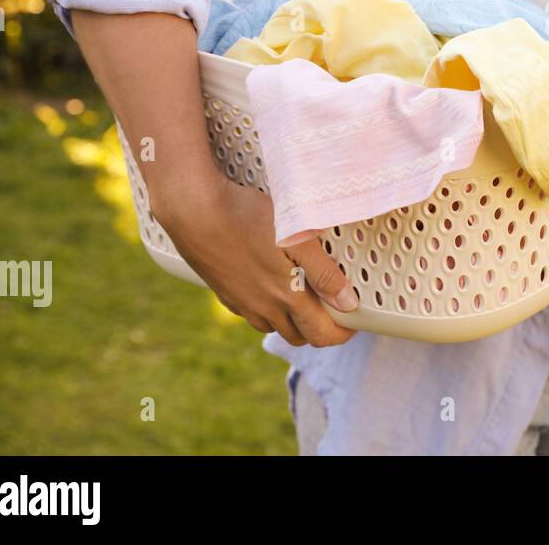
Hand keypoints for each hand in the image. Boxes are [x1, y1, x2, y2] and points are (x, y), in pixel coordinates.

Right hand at [153, 173, 358, 346]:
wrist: (194, 211)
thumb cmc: (248, 218)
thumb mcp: (297, 239)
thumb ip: (324, 273)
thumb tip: (347, 303)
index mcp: (286, 297)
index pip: (321, 334)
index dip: (343, 333)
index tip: (354, 320)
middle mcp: (263, 308)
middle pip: (299, 337)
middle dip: (320, 329)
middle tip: (334, 308)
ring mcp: (241, 303)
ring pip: (274, 327)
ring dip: (293, 321)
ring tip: (306, 295)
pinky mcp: (224, 293)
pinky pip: (252, 313)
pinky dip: (269, 309)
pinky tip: (271, 285)